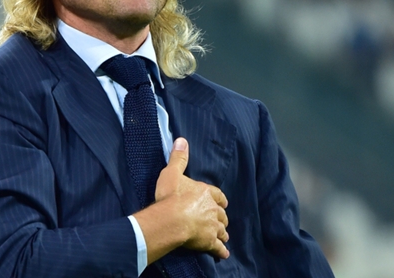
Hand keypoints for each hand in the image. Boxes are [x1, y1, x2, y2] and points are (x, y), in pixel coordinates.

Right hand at [155, 138, 229, 257]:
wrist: (171, 219)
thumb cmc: (170, 196)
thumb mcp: (172, 173)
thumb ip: (178, 158)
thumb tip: (182, 140)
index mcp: (205, 193)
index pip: (217, 195)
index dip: (219, 199)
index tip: (223, 202)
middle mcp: (212, 209)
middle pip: (221, 213)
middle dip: (221, 216)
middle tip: (221, 220)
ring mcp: (212, 225)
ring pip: (221, 229)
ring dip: (222, 232)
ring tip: (223, 236)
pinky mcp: (208, 241)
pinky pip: (217, 247)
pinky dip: (221, 251)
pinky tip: (223, 254)